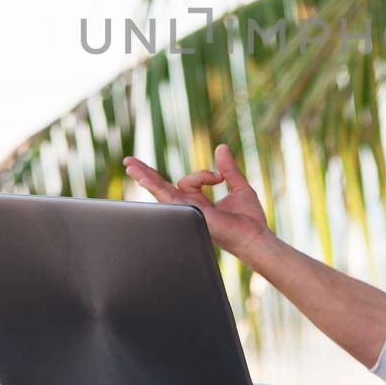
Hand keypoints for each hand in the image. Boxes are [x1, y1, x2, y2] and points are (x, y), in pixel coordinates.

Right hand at [122, 143, 272, 262]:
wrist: (256, 237)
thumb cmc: (250, 219)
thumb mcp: (238, 186)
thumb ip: (228, 168)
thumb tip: (221, 147)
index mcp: (198, 203)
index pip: (188, 181)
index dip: (204, 174)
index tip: (220, 177)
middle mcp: (190, 208)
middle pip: (163, 188)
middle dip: (147, 174)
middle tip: (128, 161)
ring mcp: (188, 211)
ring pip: (161, 191)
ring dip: (145, 176)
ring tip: (129, 164)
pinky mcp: (191, 212)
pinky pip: (169, 197)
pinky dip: (155, 186)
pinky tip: (142, 178)